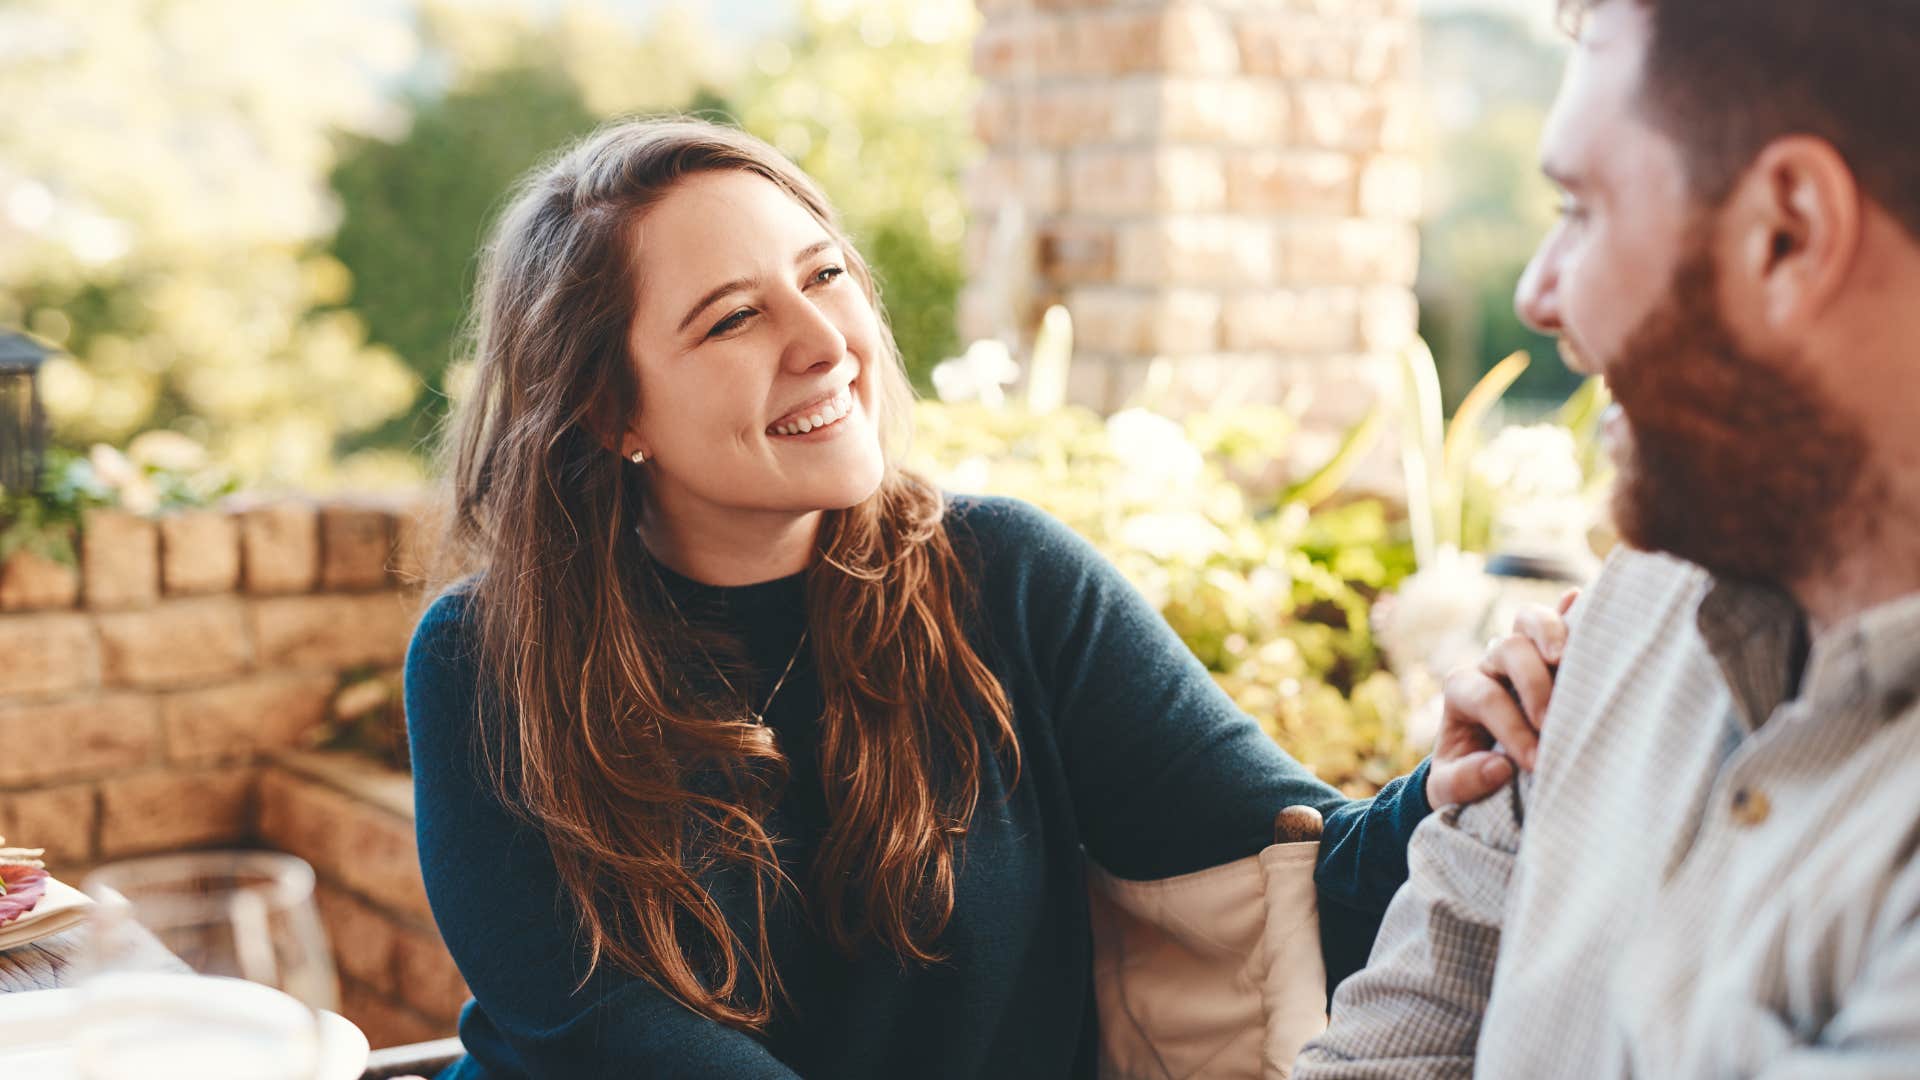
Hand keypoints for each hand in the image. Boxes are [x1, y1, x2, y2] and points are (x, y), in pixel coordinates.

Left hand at [1424, 589, 1576, 807]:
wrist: (1476, 763)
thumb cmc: (1466, 774)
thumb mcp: (1448, 790)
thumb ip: (1464, 782)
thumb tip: (1500, 768)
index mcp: (1461, 690)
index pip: (1487, 698)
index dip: (1511, 728)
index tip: (1535, 764)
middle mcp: (1490, 665)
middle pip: (1507, 649)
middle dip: (1532, 683)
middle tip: (1551, 722)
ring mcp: (1521, 653)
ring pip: (1529, 621)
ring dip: (1551, 632)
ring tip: (1566, 657)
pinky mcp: (1550, 651)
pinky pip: (1561, 620)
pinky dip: (1572, 609)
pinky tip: (1585, 599)